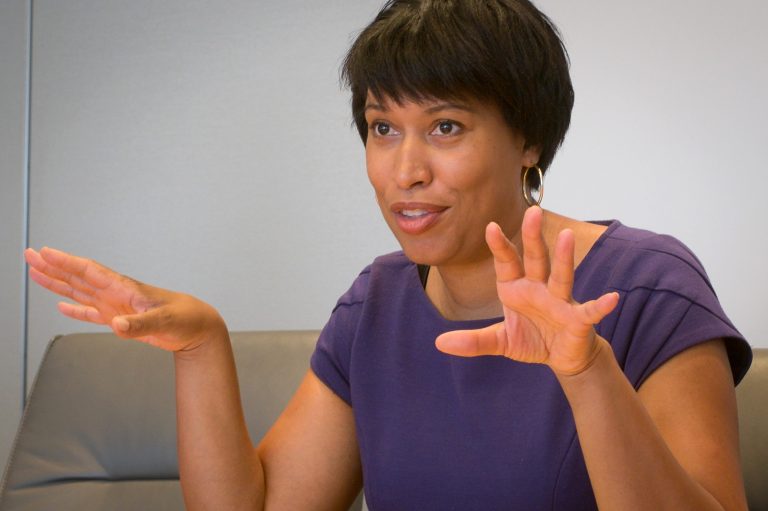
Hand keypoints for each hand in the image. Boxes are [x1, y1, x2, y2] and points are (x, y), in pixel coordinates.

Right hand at [25, 247, 225, 351]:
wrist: (199, 328)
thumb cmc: (186, 320)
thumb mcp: (165, 322)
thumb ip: (140, 325)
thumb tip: (116, 326)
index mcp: (126, 289)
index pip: (90, 271)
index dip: (66, 263)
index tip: (44, 253)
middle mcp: (118, 294)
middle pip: (79, 277)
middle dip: (53, 267)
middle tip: (28, 256)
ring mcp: (118, 306)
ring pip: (81, 291)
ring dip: (58, 283)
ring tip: (36, 274)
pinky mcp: (121, 320)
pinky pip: (92, 312)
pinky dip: (75, 310)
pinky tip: (62, 306)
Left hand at [435, 207, 618, 375]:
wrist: (562, 357)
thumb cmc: (532, 339)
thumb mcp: (500, 341)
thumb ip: (473, 341)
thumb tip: (440, 343)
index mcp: (517, 288)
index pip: (507, 263)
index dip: (500, 246)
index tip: (490, 227)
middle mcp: (539, 288)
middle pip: (537, 259)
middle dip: (534, 237)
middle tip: (533, 211)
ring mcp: (561, 301)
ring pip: (562, 276)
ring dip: (565, 258)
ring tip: (568, 236)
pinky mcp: (578, 320)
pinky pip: (589, 311)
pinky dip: (601, 305)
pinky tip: (612, 298)